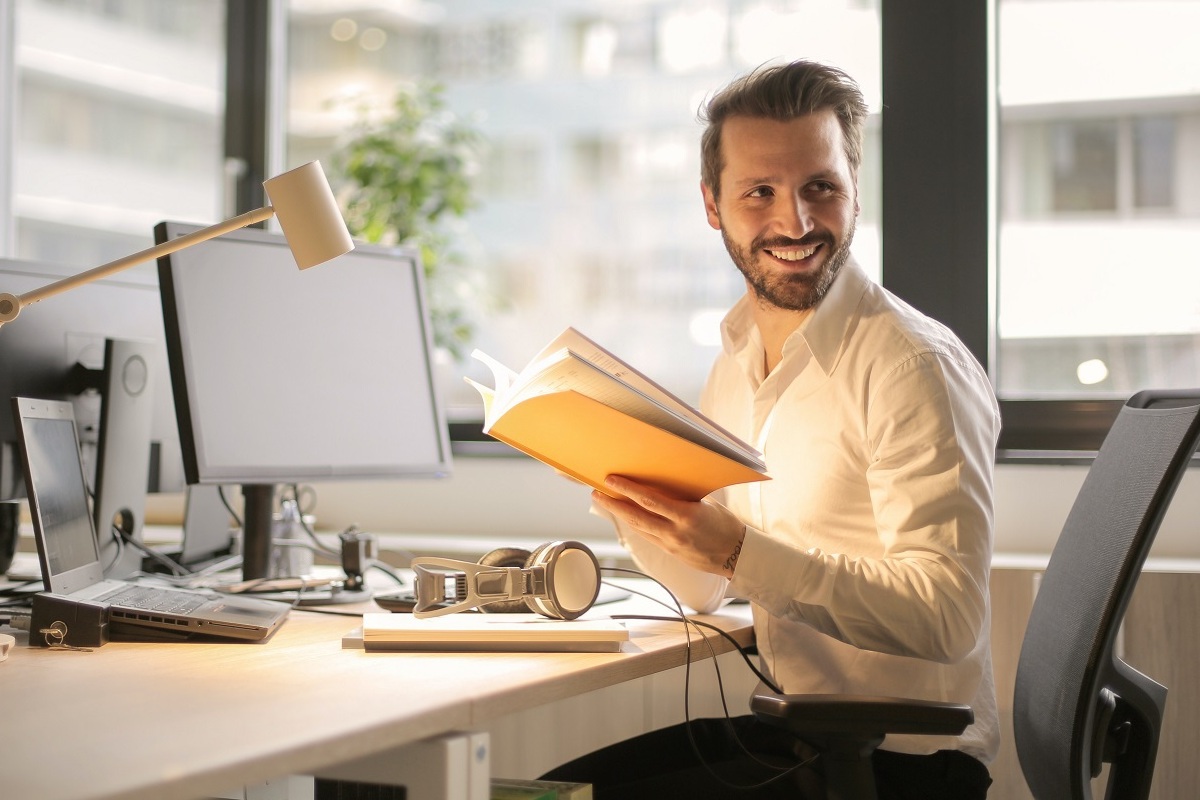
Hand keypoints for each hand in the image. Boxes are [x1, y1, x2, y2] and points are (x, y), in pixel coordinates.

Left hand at [594, 475, 745, 576]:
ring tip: (605, 501)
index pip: (649, 500)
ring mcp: (670, 545)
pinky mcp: (670, 552)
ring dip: (619, 515)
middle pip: (636, 517)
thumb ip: (683, 496)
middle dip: (613, 504)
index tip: (611, 480)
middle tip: (596, 492)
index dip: (627, 490)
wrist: (737, 556)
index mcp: (687, 516)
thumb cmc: (726, 525)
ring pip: (638, 528)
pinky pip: (647, 535)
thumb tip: (663, 482)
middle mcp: (675, 532)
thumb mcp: (707, 504)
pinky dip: (634, 524)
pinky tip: (626, 515)